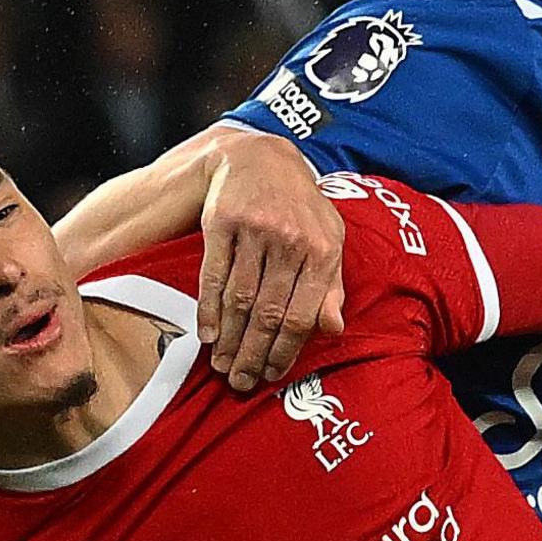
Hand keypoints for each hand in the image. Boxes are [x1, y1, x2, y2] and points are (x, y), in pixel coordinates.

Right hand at [198, 132, 345, 390]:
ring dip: (230, 340)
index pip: (302, 315)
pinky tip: (207, 335)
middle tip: (241, 382)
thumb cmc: (301, 207)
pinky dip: (208, 310)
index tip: (273, 374)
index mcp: (322, 250)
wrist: (261, 158)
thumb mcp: (330, 238)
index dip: (285, 351)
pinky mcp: (222, 223)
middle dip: (253, 355)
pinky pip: (213, 276)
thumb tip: (334, 328)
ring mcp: (254, 231)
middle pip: (267, 313)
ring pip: (239, 300)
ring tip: (223, 366)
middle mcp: (289, 241)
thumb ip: (332, 285)